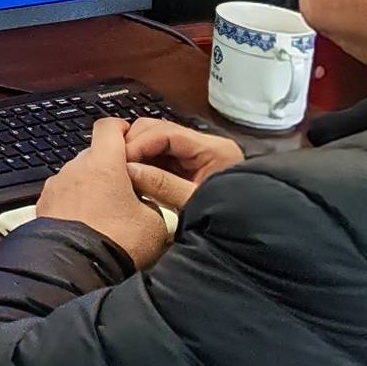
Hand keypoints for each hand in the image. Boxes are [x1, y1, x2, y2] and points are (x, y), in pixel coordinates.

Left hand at [35, 117, 177, 269]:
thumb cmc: (117, 241)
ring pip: (76, 176)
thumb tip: (145, 202)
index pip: (108, 126)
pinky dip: (73, 203)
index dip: (121, 130)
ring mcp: (55, 186)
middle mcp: (74, 167)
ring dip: (89, 186)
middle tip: (124, 189)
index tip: (130, 140)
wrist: (75, 268)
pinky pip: (62, 195)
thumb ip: (152, 202)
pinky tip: (85, 224)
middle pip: (92, 154)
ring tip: (104, 213)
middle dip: (107, 166)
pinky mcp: (42, 206)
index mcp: (103, 162)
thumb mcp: (155, 223)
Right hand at [121, 119, 245, 212]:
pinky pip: (161, 157)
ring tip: (122, 170)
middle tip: (116, 164)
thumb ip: (163, 185)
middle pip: (159, 130)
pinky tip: (133, 175)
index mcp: (212, 148)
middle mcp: (203, 145)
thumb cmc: (230, 218)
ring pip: (157, 142)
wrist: (249, 236)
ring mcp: (196, 155)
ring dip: (138, 153)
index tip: (120, 160)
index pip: (167, 132)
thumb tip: (128, 169)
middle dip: (135, 143)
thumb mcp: (195, 202)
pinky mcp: (189, 167)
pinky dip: (145, 163)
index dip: (140, 143)